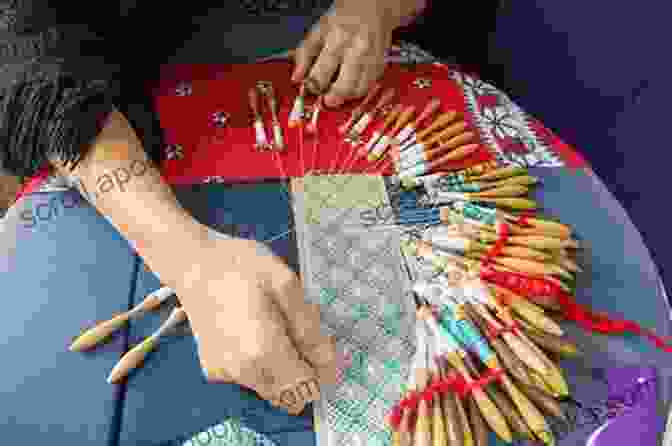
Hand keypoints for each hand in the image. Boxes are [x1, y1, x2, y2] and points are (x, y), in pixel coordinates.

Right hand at [175, 230, 337, 413]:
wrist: (192, 264)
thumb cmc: (240, 266)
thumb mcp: (285, 284)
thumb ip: (309, 327)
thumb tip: (327, 360)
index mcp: (263, 351)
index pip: (308, 386)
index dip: (323, 369)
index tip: (325, 346)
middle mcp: (243, 372)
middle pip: (290, 395)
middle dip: (305, 371)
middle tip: (303, 334)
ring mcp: (225, 373)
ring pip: (272, 389)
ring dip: (284, 368)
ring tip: (278, 327)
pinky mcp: (215, 369)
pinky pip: (252, 379)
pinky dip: (263, 364)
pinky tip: (258, 331)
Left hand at [292, 0, 398, 107]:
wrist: (375, 6)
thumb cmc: (345, 16)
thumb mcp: (319, 28)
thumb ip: (305, 53)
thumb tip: (297, 78)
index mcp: (337, 38)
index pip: (321, 74)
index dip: (313, 87)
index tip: (310, 89)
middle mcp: (357, 49)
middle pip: (343, 88)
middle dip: (332, 98)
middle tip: (326, 98)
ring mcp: (372, 58)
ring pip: (358, 90)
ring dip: (346, 95)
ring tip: (338, 89)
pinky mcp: (381, 64)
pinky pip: (369, 86)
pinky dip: (358, 89)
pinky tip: (351, 82)